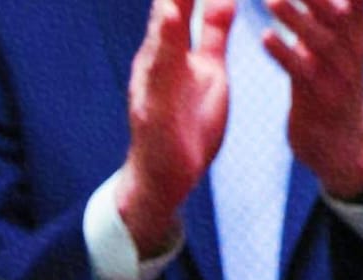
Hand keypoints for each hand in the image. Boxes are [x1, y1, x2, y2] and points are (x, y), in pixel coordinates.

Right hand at [117, 0, 235, 256]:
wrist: (164, 179)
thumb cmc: (185, 127)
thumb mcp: (209, 71)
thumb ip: (211, 34)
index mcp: (174, 47)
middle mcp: (156, 56)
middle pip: (168, 4)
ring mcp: (150, 80)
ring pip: (160, 30)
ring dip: (169, 3)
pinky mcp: (150, 106)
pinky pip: (157, 71)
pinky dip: (162, 44)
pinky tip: (169, 19)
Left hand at [264, 0, 362, 198]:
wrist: (344, 145)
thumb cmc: (331, 88)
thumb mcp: (335, 46)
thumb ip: (325, 15)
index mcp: (354, 31)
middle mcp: (351, 48)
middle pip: (334, 10)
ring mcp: (338, 75)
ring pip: (319, 40)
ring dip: (295, 17)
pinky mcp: (320, 100)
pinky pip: (302, 74)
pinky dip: (286, 55)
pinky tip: (266, 39)